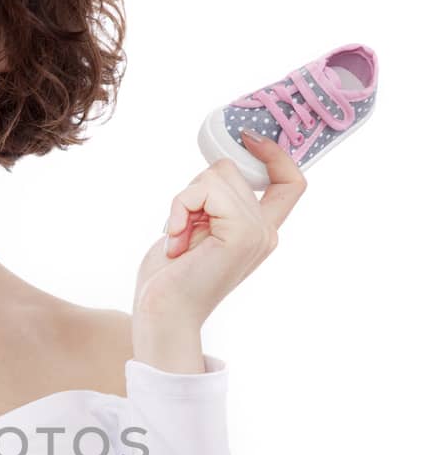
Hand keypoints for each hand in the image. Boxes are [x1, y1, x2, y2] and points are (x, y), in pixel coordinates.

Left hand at [131, 132, 307, 328]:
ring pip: (217, 175)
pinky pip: (205, 190)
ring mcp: (257, 233)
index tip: (247, 138)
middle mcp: (265, 232)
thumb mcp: (196, 228)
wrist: (163, 316)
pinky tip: (176, 241)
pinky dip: (180, 208)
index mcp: (259, 231)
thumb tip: (215, 166)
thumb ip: (213, 202)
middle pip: (232, 169)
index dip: (274, 154)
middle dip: (195, 190)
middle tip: (182, 230)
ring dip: (185, 202)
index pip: (290, 181)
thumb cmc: (169, 279)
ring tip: (180, 240)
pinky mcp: (242, 233)